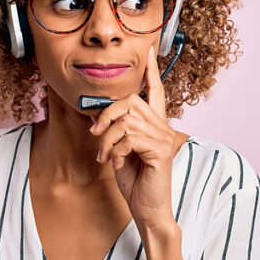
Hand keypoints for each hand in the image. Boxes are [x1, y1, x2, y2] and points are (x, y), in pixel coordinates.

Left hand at [90, 46, 176, 228]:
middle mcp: (163, 127)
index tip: (149, 50)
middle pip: (130, 101)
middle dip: (107, 114)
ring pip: (125, 121)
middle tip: (95, 132)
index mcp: (155, 124)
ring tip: (104, 156)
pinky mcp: (160, 150)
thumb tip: (98, 119)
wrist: (147, 209)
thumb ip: (116, 131)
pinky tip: (118, 163)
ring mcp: (164, 138)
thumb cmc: (135, 181)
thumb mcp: (120, 150)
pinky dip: (116, 151)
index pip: (156, 91)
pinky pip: (129, 139)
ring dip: (107, 139)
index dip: (152, 71)